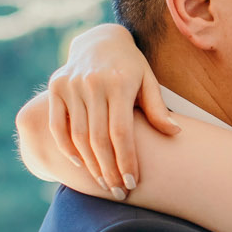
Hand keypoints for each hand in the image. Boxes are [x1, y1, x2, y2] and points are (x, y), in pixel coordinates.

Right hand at [43, 24, 180, 195]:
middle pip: (99, 138)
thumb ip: (157, 108)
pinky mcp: (56, 87)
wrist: (100, 39)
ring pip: (79, 136)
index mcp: (119, 82)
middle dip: (109, 170)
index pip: (121, 132)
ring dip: (91, 165)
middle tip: (118, 192)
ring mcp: (72, 84)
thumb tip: (175, 134)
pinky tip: (81, 165)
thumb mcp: (148, 80)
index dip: (126, 160)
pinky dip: (67, 148)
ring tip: (103, 184)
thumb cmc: (130, 66)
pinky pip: (58, 126)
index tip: (132, 183)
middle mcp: (93, 83)